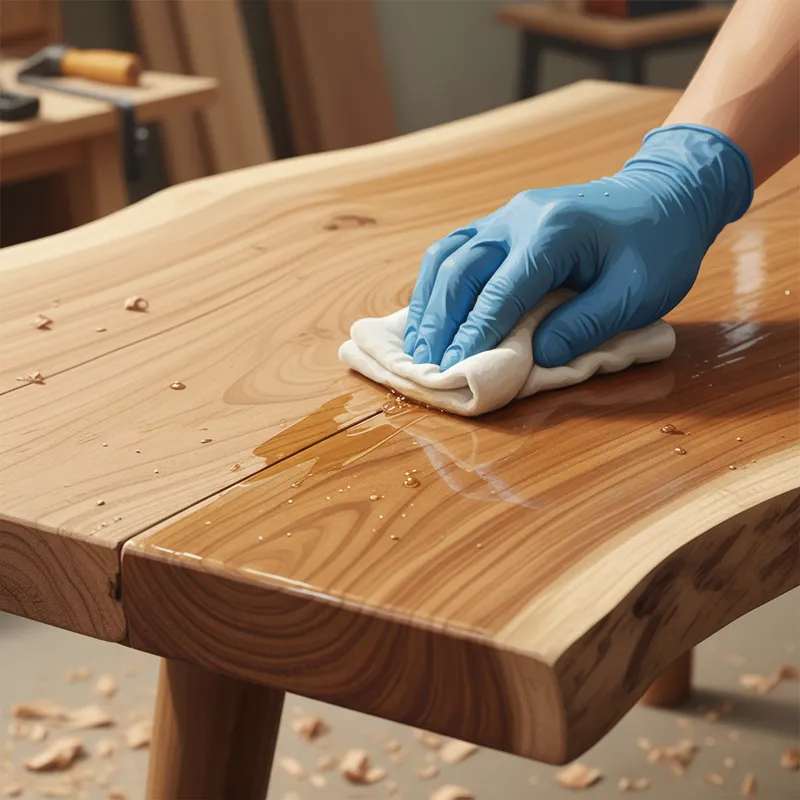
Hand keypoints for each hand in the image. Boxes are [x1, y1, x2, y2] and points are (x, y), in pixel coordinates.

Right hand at [404, 124, 752, 370]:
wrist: (664, 195)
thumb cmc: (658, 247)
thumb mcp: (636, 295)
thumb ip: (584, 325)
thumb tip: (537, 355)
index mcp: (553, 234)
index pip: (500, 293)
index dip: (475, 335)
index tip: (455, 369)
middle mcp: (519, 218)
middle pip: (460, 270)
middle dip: (439, 321)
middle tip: (426, 363)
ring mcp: (506, 215)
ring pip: (448, 255)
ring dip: (429, 302)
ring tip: (418, 343)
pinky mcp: (502, 222)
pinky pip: (456, 248)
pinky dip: (437, 283)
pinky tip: (431, 310)